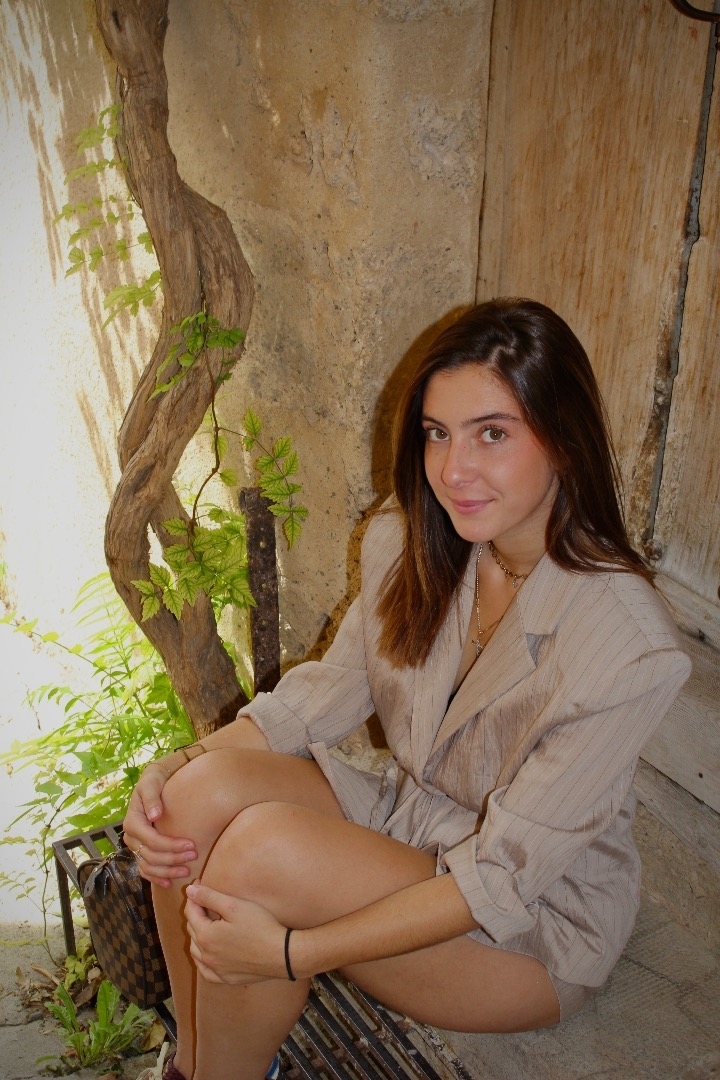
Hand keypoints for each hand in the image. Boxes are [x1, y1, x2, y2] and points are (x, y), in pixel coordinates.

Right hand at [122, 763, 197, 887]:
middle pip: (151, 855)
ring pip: (148, 866)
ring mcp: (135, 846)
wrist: (155, 782)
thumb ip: (152, 797)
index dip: (171, 846)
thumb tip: (154, 816)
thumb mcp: (152, 782)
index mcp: (132, 821)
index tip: (191, 845)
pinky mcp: (141, 851)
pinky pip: (145, 870)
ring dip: (167, 872)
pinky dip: (156, 878)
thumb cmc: (155, 781)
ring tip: (186, 871)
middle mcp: (131, 837)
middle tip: (194, 856)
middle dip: (173, 859)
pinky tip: (169, 883)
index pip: (151, 840)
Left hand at [185, 882, 289, 984]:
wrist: (281, 955)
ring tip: (207, 922)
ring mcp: (215, 969)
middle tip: (206, 900)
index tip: (200, 884)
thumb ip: (210, 897)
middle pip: (192, 929)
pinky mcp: (225, 978)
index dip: (194, 896)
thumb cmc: (260, 926)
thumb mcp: (235, 906)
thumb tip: (189, 891)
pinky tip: (207, 953)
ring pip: (196, 950)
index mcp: (206, 936)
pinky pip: (205, 970)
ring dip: (197, 934)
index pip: (191, 912)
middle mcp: (206, 955)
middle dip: (196, 913)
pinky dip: (202, 958)